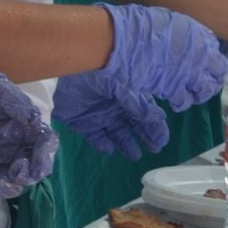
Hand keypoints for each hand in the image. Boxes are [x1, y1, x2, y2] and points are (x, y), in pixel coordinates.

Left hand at [0, 53, 56, 209]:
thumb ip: (11, 100)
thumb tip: (35, 119)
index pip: (43, 144)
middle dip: (24, 177)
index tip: (38, 168)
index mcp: (20, 123)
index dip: (45, 157)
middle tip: (14, 174)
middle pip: (28, 169)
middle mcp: (10, 144)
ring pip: (6, 183)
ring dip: (3, 189)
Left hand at [52, 71, 169, 160]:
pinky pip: (95, 137)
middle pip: (133, 124)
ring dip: (126, 144)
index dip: (154, 127)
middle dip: (144, 136)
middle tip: (154, 149)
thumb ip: (137, 103)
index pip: (145, 113)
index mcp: (126, 95)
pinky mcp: (82, 123)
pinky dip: (102, 144)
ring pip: (116, 133)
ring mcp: (99, 115)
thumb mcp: (119, 86)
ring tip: (135, 155)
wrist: (65, 71)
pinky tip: (109, 149)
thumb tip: (159, 117)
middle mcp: (115, 106)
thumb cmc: (96, 74)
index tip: (162, 140)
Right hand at [97, 3, 227, 110]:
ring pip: (205, 91)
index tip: (205, 63)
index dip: (212, 60)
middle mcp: (200, 58)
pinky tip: (174, 99)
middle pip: (219, 73)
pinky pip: (184, 101)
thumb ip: (187, 35)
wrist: (126, 40)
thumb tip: (191, 40)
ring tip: (190, 92)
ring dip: (199, 93)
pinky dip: (181, 101)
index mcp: (200, 38)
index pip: (217, 53)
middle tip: (203, 82)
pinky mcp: (173, 90)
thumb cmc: (143, 25)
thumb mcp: (172, 21)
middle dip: (213, 78)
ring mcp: (189, 75)